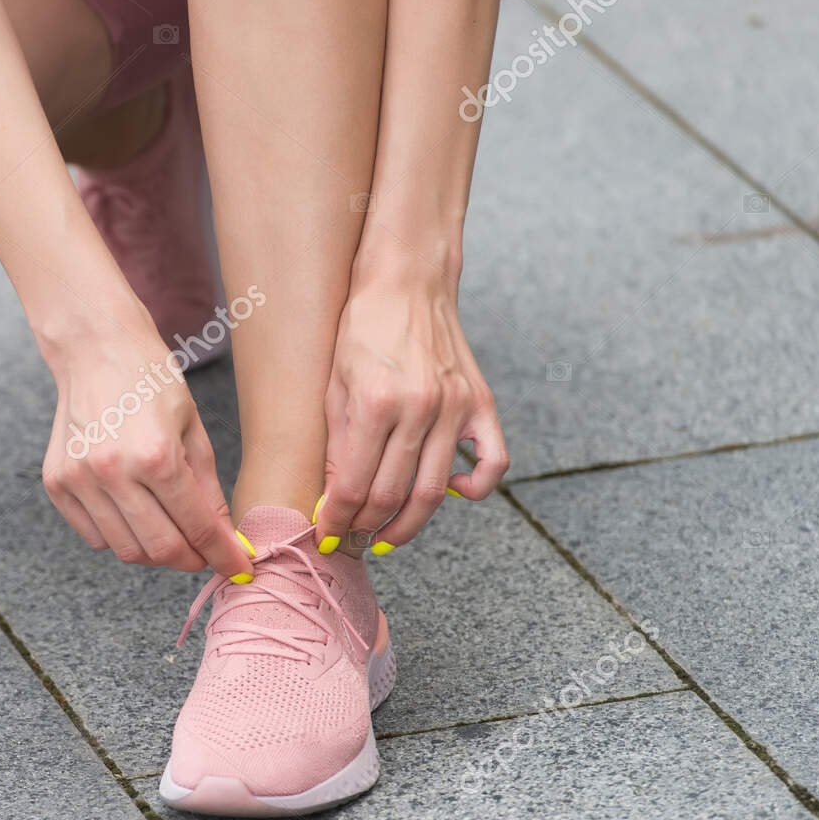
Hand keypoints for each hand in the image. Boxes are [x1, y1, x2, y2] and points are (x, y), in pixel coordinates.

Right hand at [40, 317, 252, 577]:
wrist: (95, 349)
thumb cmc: (150, 381)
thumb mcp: (192, 430)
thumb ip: (207, 490)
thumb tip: (223, 538)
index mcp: (157, 455)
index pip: (197, 527)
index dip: (222, 555)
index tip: (238, 569)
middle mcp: (113, 472)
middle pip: (159, 549)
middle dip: (189, 559)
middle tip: (202, 552)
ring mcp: (80, 479)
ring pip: (125, 549)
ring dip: (154, 550)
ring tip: (168, 528)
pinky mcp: (57, 483)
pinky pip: (94, 536)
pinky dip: (119, 536)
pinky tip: (133, 513)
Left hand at [314, 271, 507, 551]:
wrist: (408, 281)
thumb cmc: (362, 328)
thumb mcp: (334, 384)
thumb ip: (337, 444)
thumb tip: (334, 498)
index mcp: (376, 403)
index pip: (354, 486)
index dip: (336, 519)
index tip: (325, 534)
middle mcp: (419, 408)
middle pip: (393, 496)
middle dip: (366, 527)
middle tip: (352, 538)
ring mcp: (455, 407)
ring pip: (435, 491)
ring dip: (408, 523)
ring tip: (387, 535)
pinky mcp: (481, 402)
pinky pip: (493, 462)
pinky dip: (475, 488)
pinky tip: (452, 494)